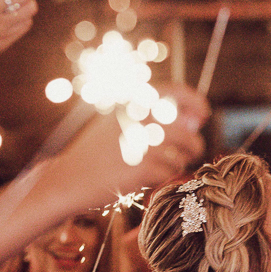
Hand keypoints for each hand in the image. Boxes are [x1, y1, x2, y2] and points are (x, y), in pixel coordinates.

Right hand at [53, 97, 206, 207]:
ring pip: (180, 153)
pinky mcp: (139, 168)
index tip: (203, 113)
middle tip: (193, 151)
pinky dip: (165, 176)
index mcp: (128, 104)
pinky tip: (152, 178)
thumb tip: (194, 120)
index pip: (173, 91)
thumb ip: (150, 118)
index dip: (194, 101)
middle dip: (194, 143)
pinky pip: (169, 171)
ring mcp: (138, 143)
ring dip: (182, 161)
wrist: (67, 179)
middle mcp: (134, 120)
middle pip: (184, 130)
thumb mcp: (115, 124)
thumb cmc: (95, 153)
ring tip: (172, 166)